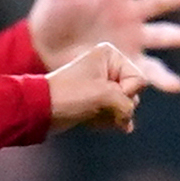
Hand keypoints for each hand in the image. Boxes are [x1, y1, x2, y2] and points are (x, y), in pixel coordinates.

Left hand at [41, 38, 179, 132]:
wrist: (40, 109)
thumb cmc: (69, 95)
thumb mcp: (105, 96)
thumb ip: (127, 106)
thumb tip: (128, 125)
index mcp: (111, 55)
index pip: (139, 80)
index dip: (127, 92)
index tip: (106, 93)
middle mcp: (108, 67)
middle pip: (134, 94)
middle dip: (120, 106)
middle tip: (97, 105)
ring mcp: (103, 84)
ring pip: (125, 107)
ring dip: (112, 116)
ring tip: (92, 113)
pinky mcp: (96, 101)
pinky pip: (114, 115)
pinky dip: (107, 121)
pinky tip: (93, 121)